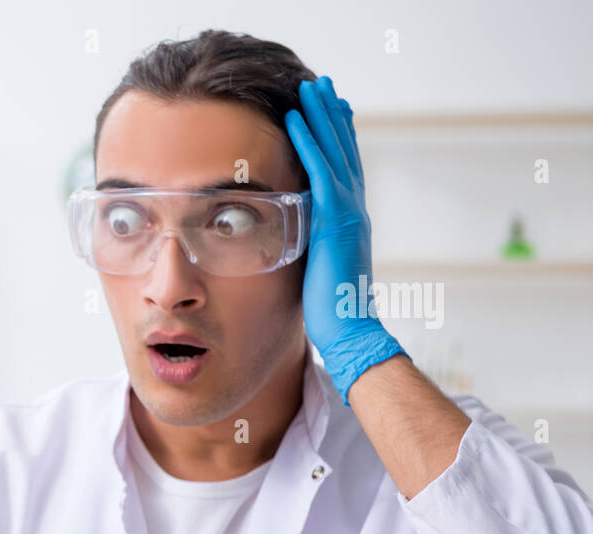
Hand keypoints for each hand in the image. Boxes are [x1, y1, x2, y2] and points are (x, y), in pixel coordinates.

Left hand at [286, 75, 405, 405]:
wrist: (351, 332)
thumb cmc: (331, 312)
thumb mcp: (319, 271)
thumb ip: (313, 251)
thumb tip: (301, 247)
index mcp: (350, 223)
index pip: (344, 171)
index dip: (337, 139)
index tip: (330, 111)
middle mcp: (353, 212)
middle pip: (343, 153)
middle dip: (332, 117)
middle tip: (322, 85)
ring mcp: (348, 215)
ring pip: (334, 154)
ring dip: (320, 118)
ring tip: (310, 88)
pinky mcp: (335, 223)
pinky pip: (320, 173)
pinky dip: (308, 144)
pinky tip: (295, 120)